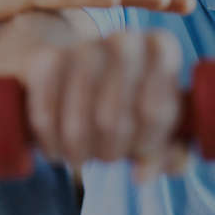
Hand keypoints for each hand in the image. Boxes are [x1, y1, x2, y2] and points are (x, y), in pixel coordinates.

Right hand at [23, 29, 188, 180]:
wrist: (76, 70)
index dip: (146, 143)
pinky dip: (50, 141)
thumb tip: (144, 174)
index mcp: (162, 50)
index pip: (157, 112)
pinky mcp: (45, 59)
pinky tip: (55, 150)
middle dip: (109, 150)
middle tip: (106, 157)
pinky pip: (45, 114)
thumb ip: (169, 154)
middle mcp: (125, 41)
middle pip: (115, 119)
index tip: (139, 152)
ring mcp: (83, 46)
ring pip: (79, 120)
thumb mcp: (156, 126)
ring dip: (78, 151)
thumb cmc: (128, 104)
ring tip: (80, 156)